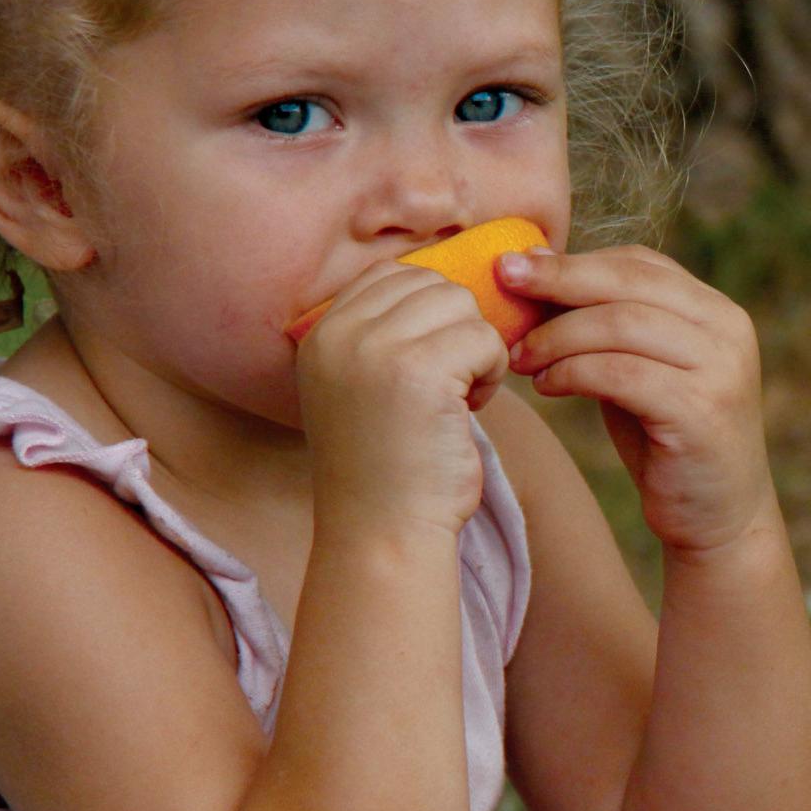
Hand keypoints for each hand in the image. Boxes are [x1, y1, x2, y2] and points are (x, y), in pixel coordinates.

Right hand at [295, 260, 509, 537]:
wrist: (384, 534)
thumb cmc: (387, 468)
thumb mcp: (361, 388)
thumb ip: (382, 335)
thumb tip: (447, 285)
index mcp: (320, 334)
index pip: (389, 275)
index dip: (428, 312)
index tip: (431, 365)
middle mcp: (338, 334)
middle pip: (429, 283)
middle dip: (454, 330)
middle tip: (448, 386)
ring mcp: (374, 348)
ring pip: (460, 305)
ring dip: (475, 351)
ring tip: (456, 400)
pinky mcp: (419, 370)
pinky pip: (484, 338)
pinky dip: (491, 375)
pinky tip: (467, 413)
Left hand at [500, 246, 776, 554]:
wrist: (718, 518)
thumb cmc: (667, 441)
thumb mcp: (640, 371)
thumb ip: (607, 327)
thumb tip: (535, 274)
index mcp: (714, 309)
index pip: (638, 263)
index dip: (573, 261)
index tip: (513, 266)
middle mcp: (727, 329)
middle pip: (628, 283)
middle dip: (558, 280)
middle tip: (502, 282)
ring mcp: (720, 369)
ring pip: (621, 325)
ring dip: (557, 336)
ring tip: (519, 356)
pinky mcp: (701, 411)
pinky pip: (621, 374)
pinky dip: (573, 373)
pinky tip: (546, 386)